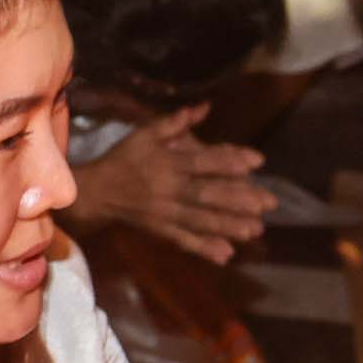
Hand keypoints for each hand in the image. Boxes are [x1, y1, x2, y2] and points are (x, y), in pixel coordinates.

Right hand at [72, 103, 270, 261]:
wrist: (94, 191)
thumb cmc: (123, 159)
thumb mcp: (143, 134)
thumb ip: (174, 122)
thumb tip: (204, 107)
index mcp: (166, 163)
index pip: (202, 162)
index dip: (229, 161)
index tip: (258, 162)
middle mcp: (167, 189)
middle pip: (206, 194)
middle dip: (239, 199)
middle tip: (268, 204)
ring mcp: (164, 213)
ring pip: (199, 220)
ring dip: (228, 226)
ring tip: (254, 230)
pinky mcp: (159, 230)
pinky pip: (183, 240)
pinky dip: (203, 249)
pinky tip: (225, 255)